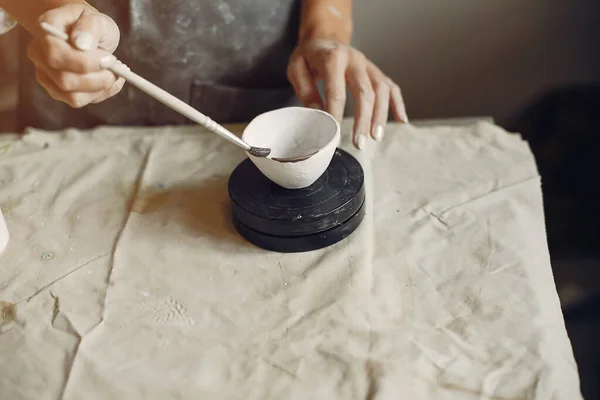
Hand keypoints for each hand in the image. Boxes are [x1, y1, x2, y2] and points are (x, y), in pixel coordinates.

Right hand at [27, 4, 123, 107]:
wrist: (84, 33)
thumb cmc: (89, 25)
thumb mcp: (94, 18)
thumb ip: (89, 27)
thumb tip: (82, 44)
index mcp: (45, 31)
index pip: (57, 55)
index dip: (86, 62)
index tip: (111, 59)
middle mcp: (40, 56)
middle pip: (66, 81)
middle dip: (99, 79)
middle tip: (118, 68)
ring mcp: (46, 76)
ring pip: (74, 97)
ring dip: (102, 88)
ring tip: (115, 73)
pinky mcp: (58, 91)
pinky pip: (80, 101)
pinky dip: (101, 93)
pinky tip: (110, 80)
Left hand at [287, 39, 407, 149]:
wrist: (324, 39)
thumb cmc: (308, 58)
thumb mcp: (296, 69)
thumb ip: (305, 91)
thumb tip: (318, 115)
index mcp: (333, 58)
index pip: (336, 92)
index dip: (336, 115)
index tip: (333, 136)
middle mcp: (355, 59)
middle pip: (364, 92)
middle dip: (363, 120)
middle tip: (359, 143)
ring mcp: (368, 65)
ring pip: (381, 90)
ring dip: (380, 115)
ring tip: (376, 137)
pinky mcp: (376, 71)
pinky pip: (391, 87)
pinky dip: (398, 103)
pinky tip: (401, 121)